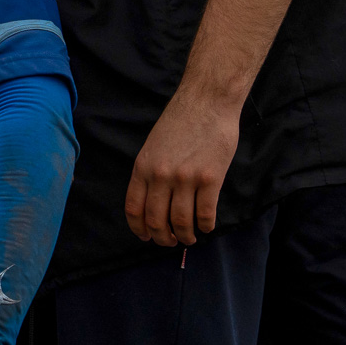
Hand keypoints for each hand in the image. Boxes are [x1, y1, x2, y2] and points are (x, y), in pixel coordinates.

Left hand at [124, 90, 240, 245]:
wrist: (206, 102)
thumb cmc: (180, 122)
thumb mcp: (153, 146)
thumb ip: (151, 172)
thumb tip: (152, 202)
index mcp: (143, 167)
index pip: (134, 208)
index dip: (139, 229)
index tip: (146, 238)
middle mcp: (161, 175)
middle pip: (157, 220)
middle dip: (163, 238)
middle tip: (171, 242)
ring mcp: (186, 178)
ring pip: (181, 222)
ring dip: (186, 236)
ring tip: (189, 238)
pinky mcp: (210, 179)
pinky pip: (206, 213)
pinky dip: (206, 226)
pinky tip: (206, 227)